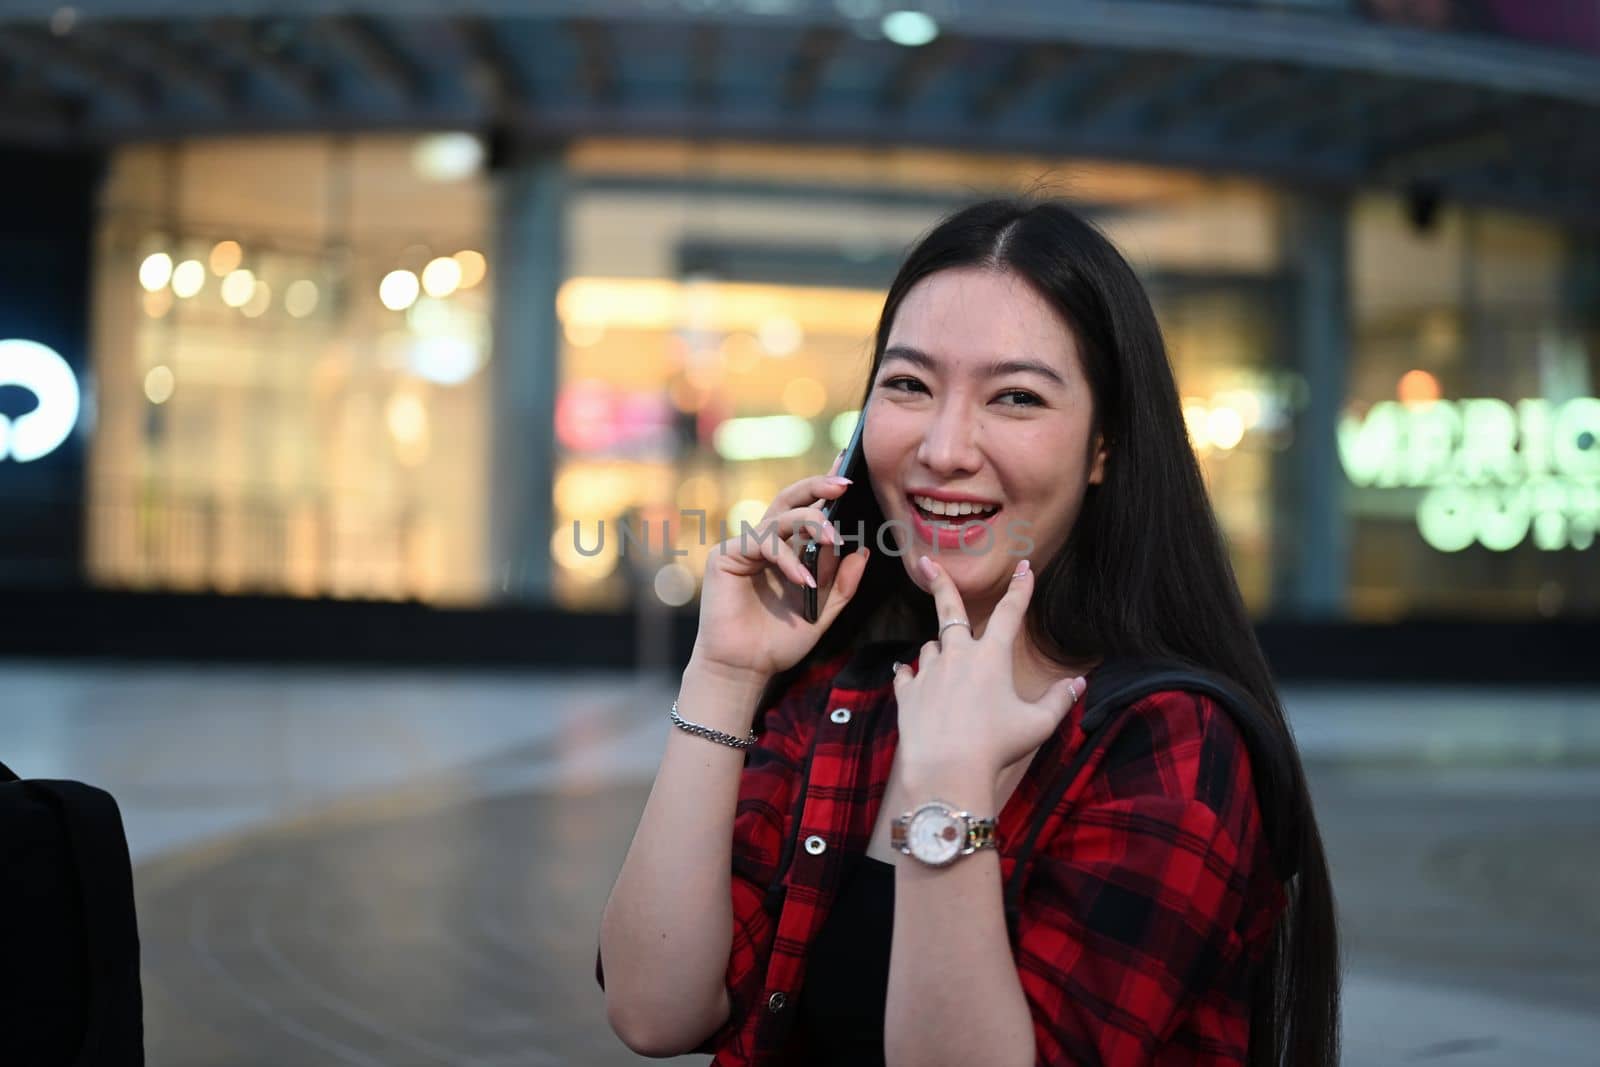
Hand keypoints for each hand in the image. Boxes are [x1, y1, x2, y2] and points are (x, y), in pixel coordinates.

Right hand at [691, 453, 870, 680]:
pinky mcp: (726, 557)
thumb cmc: (779, 641)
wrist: (746, 668)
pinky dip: (787, 559)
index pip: (808, 510)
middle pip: (790, 500)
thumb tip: (863, 551)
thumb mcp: (824, 611)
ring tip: (831, 540)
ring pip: (779, 518)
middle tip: (844, 485)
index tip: (850, 472)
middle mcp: (765, 542)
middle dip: (818, 487)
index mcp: (788, 549)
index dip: (826, 488)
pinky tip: (803, 580)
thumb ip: (843, 584)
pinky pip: (762, 544)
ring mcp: (744, 547)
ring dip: (810, 523)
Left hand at [892, 555, 1086, 787]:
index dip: (1020, 589)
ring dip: (939, 650)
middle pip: (949, 610)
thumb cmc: (996, 747)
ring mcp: (929, 672)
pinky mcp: (908, 693)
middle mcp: (957, 655)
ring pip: (931, 647)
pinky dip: (911, 675)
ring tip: (946, 663)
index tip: (1024, 568)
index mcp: (992, 656)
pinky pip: (906, 675)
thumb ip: (1060, 700)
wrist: (947, 770)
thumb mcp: (1037, 725)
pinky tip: (911, 679)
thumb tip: (1079, 682)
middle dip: (942, 583)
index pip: (1010, 612)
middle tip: (926, 563)